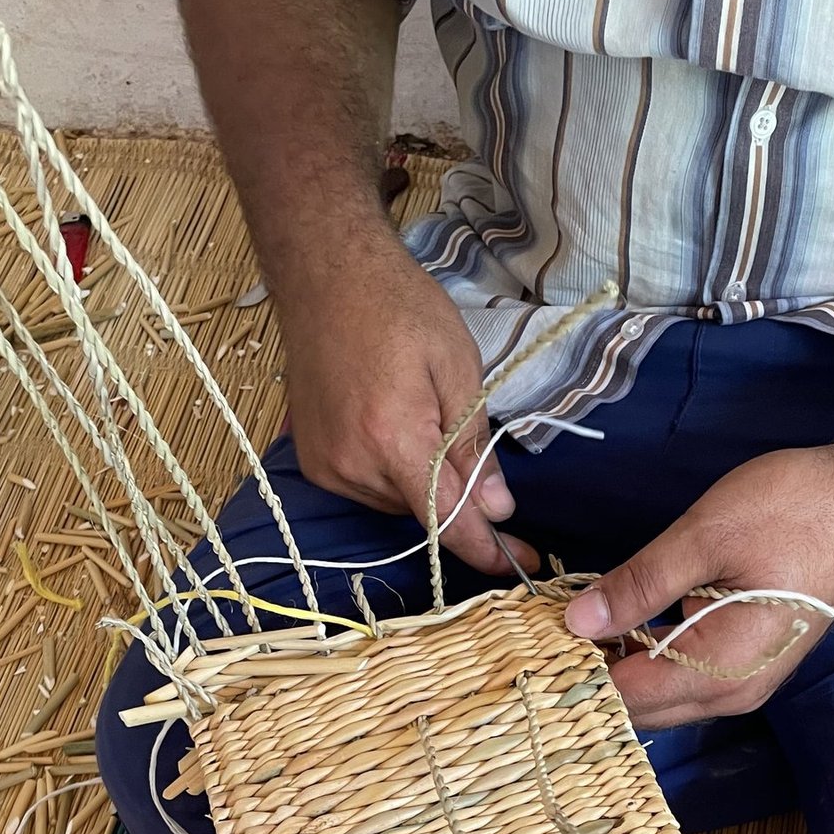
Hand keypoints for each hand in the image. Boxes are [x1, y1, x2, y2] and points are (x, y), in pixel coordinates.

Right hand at [275, 230, 535, 576]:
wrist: (325, 272)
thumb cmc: (399, 307)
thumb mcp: (459, 368)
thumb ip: (475, 446)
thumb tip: (497, 509)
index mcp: (393, 440)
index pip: (448, 521)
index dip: (487, 549)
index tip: (522, 562)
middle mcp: (352, 464)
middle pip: (422, 513)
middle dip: (453, 494)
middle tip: (464, 441)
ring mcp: (325, 465)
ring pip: (394, 503)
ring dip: (419, 481)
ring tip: (417, 416)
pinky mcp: (311, 460)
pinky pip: (364, 488)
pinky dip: (389, 471)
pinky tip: (391, 424)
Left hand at [563, 443, 833, 726]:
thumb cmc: (798, 512)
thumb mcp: (707, 535)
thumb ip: (640, 582)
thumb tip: (577, 622)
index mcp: (720, 671)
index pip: (625, 699)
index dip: (574, 677)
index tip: (527, 648)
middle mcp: (731, 694)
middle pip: (638, 709)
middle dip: (588, 680)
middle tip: (535, 637)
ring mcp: (742, 683)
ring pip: (658, 697)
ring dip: (614, 669)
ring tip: (565, 628)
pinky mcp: (745, 662)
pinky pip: (680, 677)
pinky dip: (643, 657)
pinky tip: (613, 625)